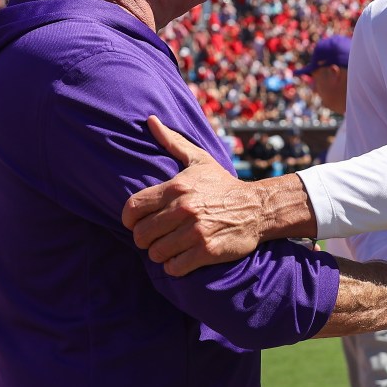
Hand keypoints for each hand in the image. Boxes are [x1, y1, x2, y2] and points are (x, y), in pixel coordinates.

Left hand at [122, 116, 264, 275]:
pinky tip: (181, 258)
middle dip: (143, 239)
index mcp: (176, 188)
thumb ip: (172, 141)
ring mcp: (195, 232)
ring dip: (159, 253)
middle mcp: (183, 209)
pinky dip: (174, 266)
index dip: (128, 219)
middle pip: (141, 234)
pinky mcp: (206, 251)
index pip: (133, 208)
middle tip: (154, 237)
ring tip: (168, 247)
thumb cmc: (222, 184)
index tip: (135, 222)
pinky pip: (174, 267)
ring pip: (156, 253)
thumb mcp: (199, 159)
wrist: (258, 208)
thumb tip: (150, 120)